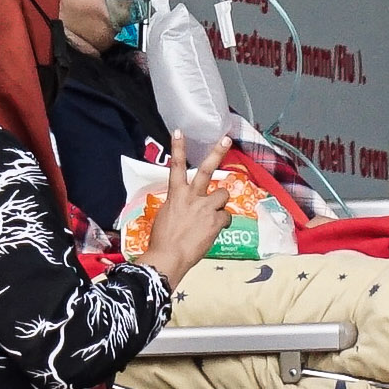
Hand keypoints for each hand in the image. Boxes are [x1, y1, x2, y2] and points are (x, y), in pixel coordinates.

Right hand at [132, 135, 230, 286]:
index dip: (178, 148)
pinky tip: (215, 230)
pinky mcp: (216, 222)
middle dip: (217, 152)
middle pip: (206, 170)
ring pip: (223, 194)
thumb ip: (178, 206)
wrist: (169, 256)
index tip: (180, 132)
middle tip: (226, 138)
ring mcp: (205, 208)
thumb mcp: (165, 216)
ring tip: (214, 213)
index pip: (175, 166)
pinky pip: (226, 217)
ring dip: (221, 202)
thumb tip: (186, 207)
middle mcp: (191, 197)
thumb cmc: (162, 240)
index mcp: (175, 195)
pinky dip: (222, 223)